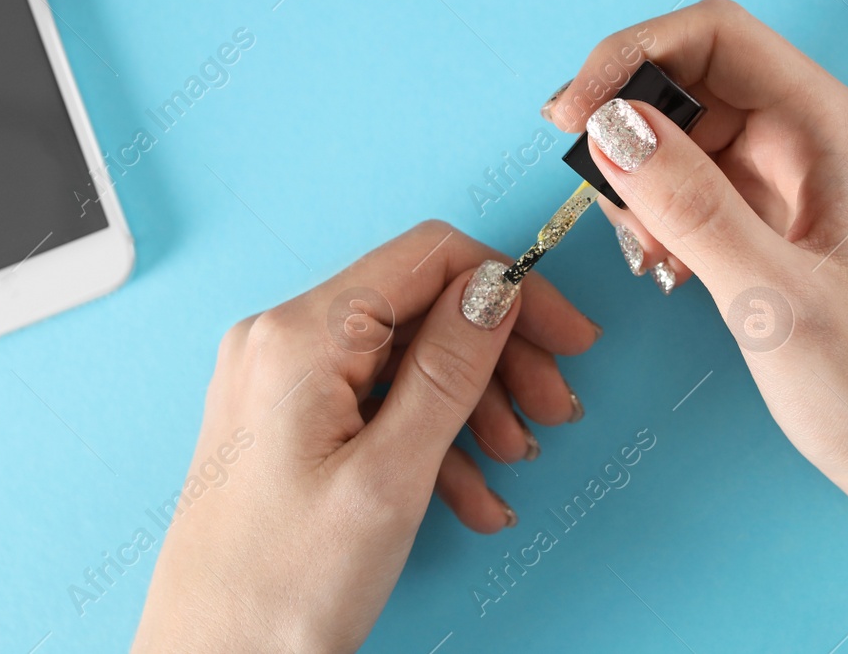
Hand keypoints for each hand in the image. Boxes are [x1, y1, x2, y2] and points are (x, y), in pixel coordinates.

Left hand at [131, 222, 597, 652]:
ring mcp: (280, 383)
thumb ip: (449, 371)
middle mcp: (282, 342)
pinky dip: (433, 442)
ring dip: (475, 407)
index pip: (428, 258)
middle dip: (499, 359)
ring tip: (515, 464)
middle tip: (555, 410)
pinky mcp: (285, 424)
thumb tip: (494, 288)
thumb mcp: (389, 477)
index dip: (511, 288)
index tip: (569, 335)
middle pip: (423, 310)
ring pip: (407, 361)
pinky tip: (471, 496)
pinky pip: (377, 405)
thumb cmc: (278, 590)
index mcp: (299, 336)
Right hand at [546, 0, 847, 653]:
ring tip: (648, 252)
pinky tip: (667, 268)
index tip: (572, 114)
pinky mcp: (776, 220)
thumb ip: (689, 204)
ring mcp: (796, 178)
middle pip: (695, 79)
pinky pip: (699, 186)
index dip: (632, 55)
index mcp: (831, 126)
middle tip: (601, 196)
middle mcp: (814, 136)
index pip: (715, 35)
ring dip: (645, 181)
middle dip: (632, 127)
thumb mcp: (770, 295)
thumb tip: (612, 125)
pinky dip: (665, 216)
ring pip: (688, 136)